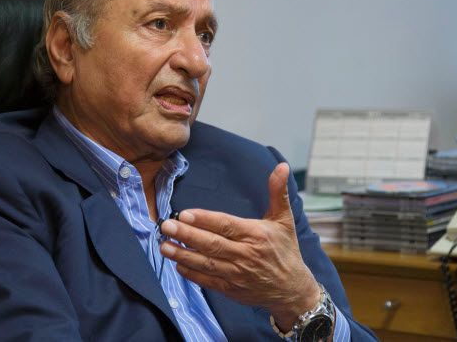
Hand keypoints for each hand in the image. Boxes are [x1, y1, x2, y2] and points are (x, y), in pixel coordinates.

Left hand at [160, 162, 320, 330]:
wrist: (292, 289)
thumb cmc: (285, 250)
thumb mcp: (284, 219)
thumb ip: (278, 192)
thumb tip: (281, 166)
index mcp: (256, 235)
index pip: (226, 225)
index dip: (205, 220)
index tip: (185, 214)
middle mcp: (246, 255)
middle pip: (212, 244)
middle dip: (187, 235)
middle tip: (166, 226)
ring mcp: (238, 274)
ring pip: (207, 263)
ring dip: (183, 254)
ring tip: (164, 246)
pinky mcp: (232, 289)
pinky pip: (208, 281)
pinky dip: (192, 273)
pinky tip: (178, 264)